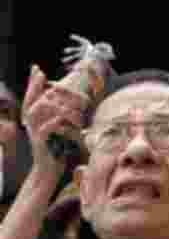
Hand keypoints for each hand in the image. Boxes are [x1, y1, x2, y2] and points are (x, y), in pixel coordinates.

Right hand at [21, 65, 83, 182]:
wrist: (49, 170)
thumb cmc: (57, 147)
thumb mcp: (58, 127)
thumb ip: (58, 113)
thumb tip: (67, 98)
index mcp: (34, 119)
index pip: (31, 97)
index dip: (33, 83)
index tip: (37, 68)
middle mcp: (30, 124)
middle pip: (30, 100)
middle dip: (37, 87)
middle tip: (46, 76)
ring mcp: (33, 133)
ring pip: (36, 111)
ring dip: (50, 103)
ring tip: (59, 97)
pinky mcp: (40, 143)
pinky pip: (44, 129)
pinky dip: (53, 121)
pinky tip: (61, 117)